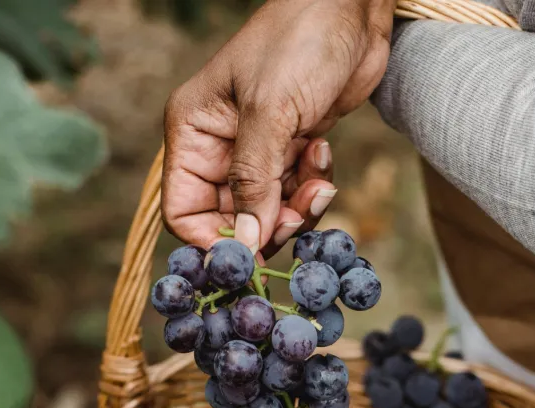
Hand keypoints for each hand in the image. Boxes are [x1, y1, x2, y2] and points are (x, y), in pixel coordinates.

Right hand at [162, 0, 396, 253]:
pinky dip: (314, 184)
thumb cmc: (299, 43)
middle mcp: (221, 146)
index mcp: (194, 131)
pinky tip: (322, 149)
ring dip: (298, 205)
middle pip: (232, 218)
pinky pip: (297, 191)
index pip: (184, 210)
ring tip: (319, 176)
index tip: (251, 256)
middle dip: (268, 224)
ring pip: (269, 210)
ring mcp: (259, 149)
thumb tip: (244, 244)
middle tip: (300, 213)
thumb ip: (254, 181)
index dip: (213, 240)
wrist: (351, 10)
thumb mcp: (270, 112)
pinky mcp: (292, 148)